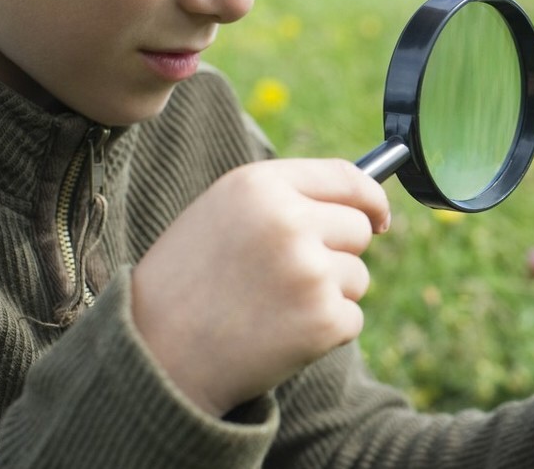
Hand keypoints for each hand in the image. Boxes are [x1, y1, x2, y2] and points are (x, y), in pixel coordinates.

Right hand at [131, 158, 389, 416]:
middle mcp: (290, 222)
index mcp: (260, 185)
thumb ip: (286, 199)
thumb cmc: (188, 282)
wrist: (154, 356)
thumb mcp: (223, 215)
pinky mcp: (323, 320)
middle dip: (338, 253)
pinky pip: (352, 318)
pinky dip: (325, 332)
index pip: (347, 177)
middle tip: (289, 278)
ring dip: (328, 295)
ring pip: (358, 276)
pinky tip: (279, 335)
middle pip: (358, 228)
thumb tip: (365, 206)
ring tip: (271, 307)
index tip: (379, 217)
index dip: (371, 197)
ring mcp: (310, 272)